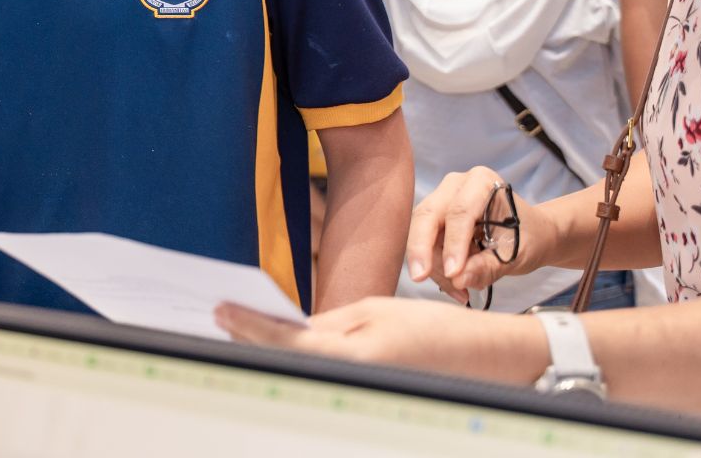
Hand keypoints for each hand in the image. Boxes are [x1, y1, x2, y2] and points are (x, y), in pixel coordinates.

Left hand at [214, 298, 546, 385]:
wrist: (482, 358)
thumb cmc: (431, 328)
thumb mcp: (374, 311)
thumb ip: (326, 323)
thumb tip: (286, 328)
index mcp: (352, 355)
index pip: (285, 340)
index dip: (248, 324)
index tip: (220, 308)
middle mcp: (351, 380)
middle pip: (286, 360)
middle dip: (251, 338)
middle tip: (218, 316)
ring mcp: (358, 391)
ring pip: (300, 370)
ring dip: (270, 350)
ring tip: (238, 326)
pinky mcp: (366, 393)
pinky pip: (321, 375)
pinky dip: (296, 358)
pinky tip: (279, 342)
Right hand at [406, 167, 550, 303]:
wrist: (533, 234)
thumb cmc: (529, 237)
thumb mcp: (516, 254)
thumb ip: (488, 267)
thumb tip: (458, 279)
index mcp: (481, 183)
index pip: (459, 212)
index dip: (453, 244)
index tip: (452, 273)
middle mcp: (455, 186)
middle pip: (427, 216)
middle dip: (421, 249)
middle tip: (420, 278)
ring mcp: (441, 200)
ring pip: (422, 233)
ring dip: (433, 265)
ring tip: (459, 291)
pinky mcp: (434, 219)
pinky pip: (425, 243)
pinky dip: (435, 267)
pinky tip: (454, 285)